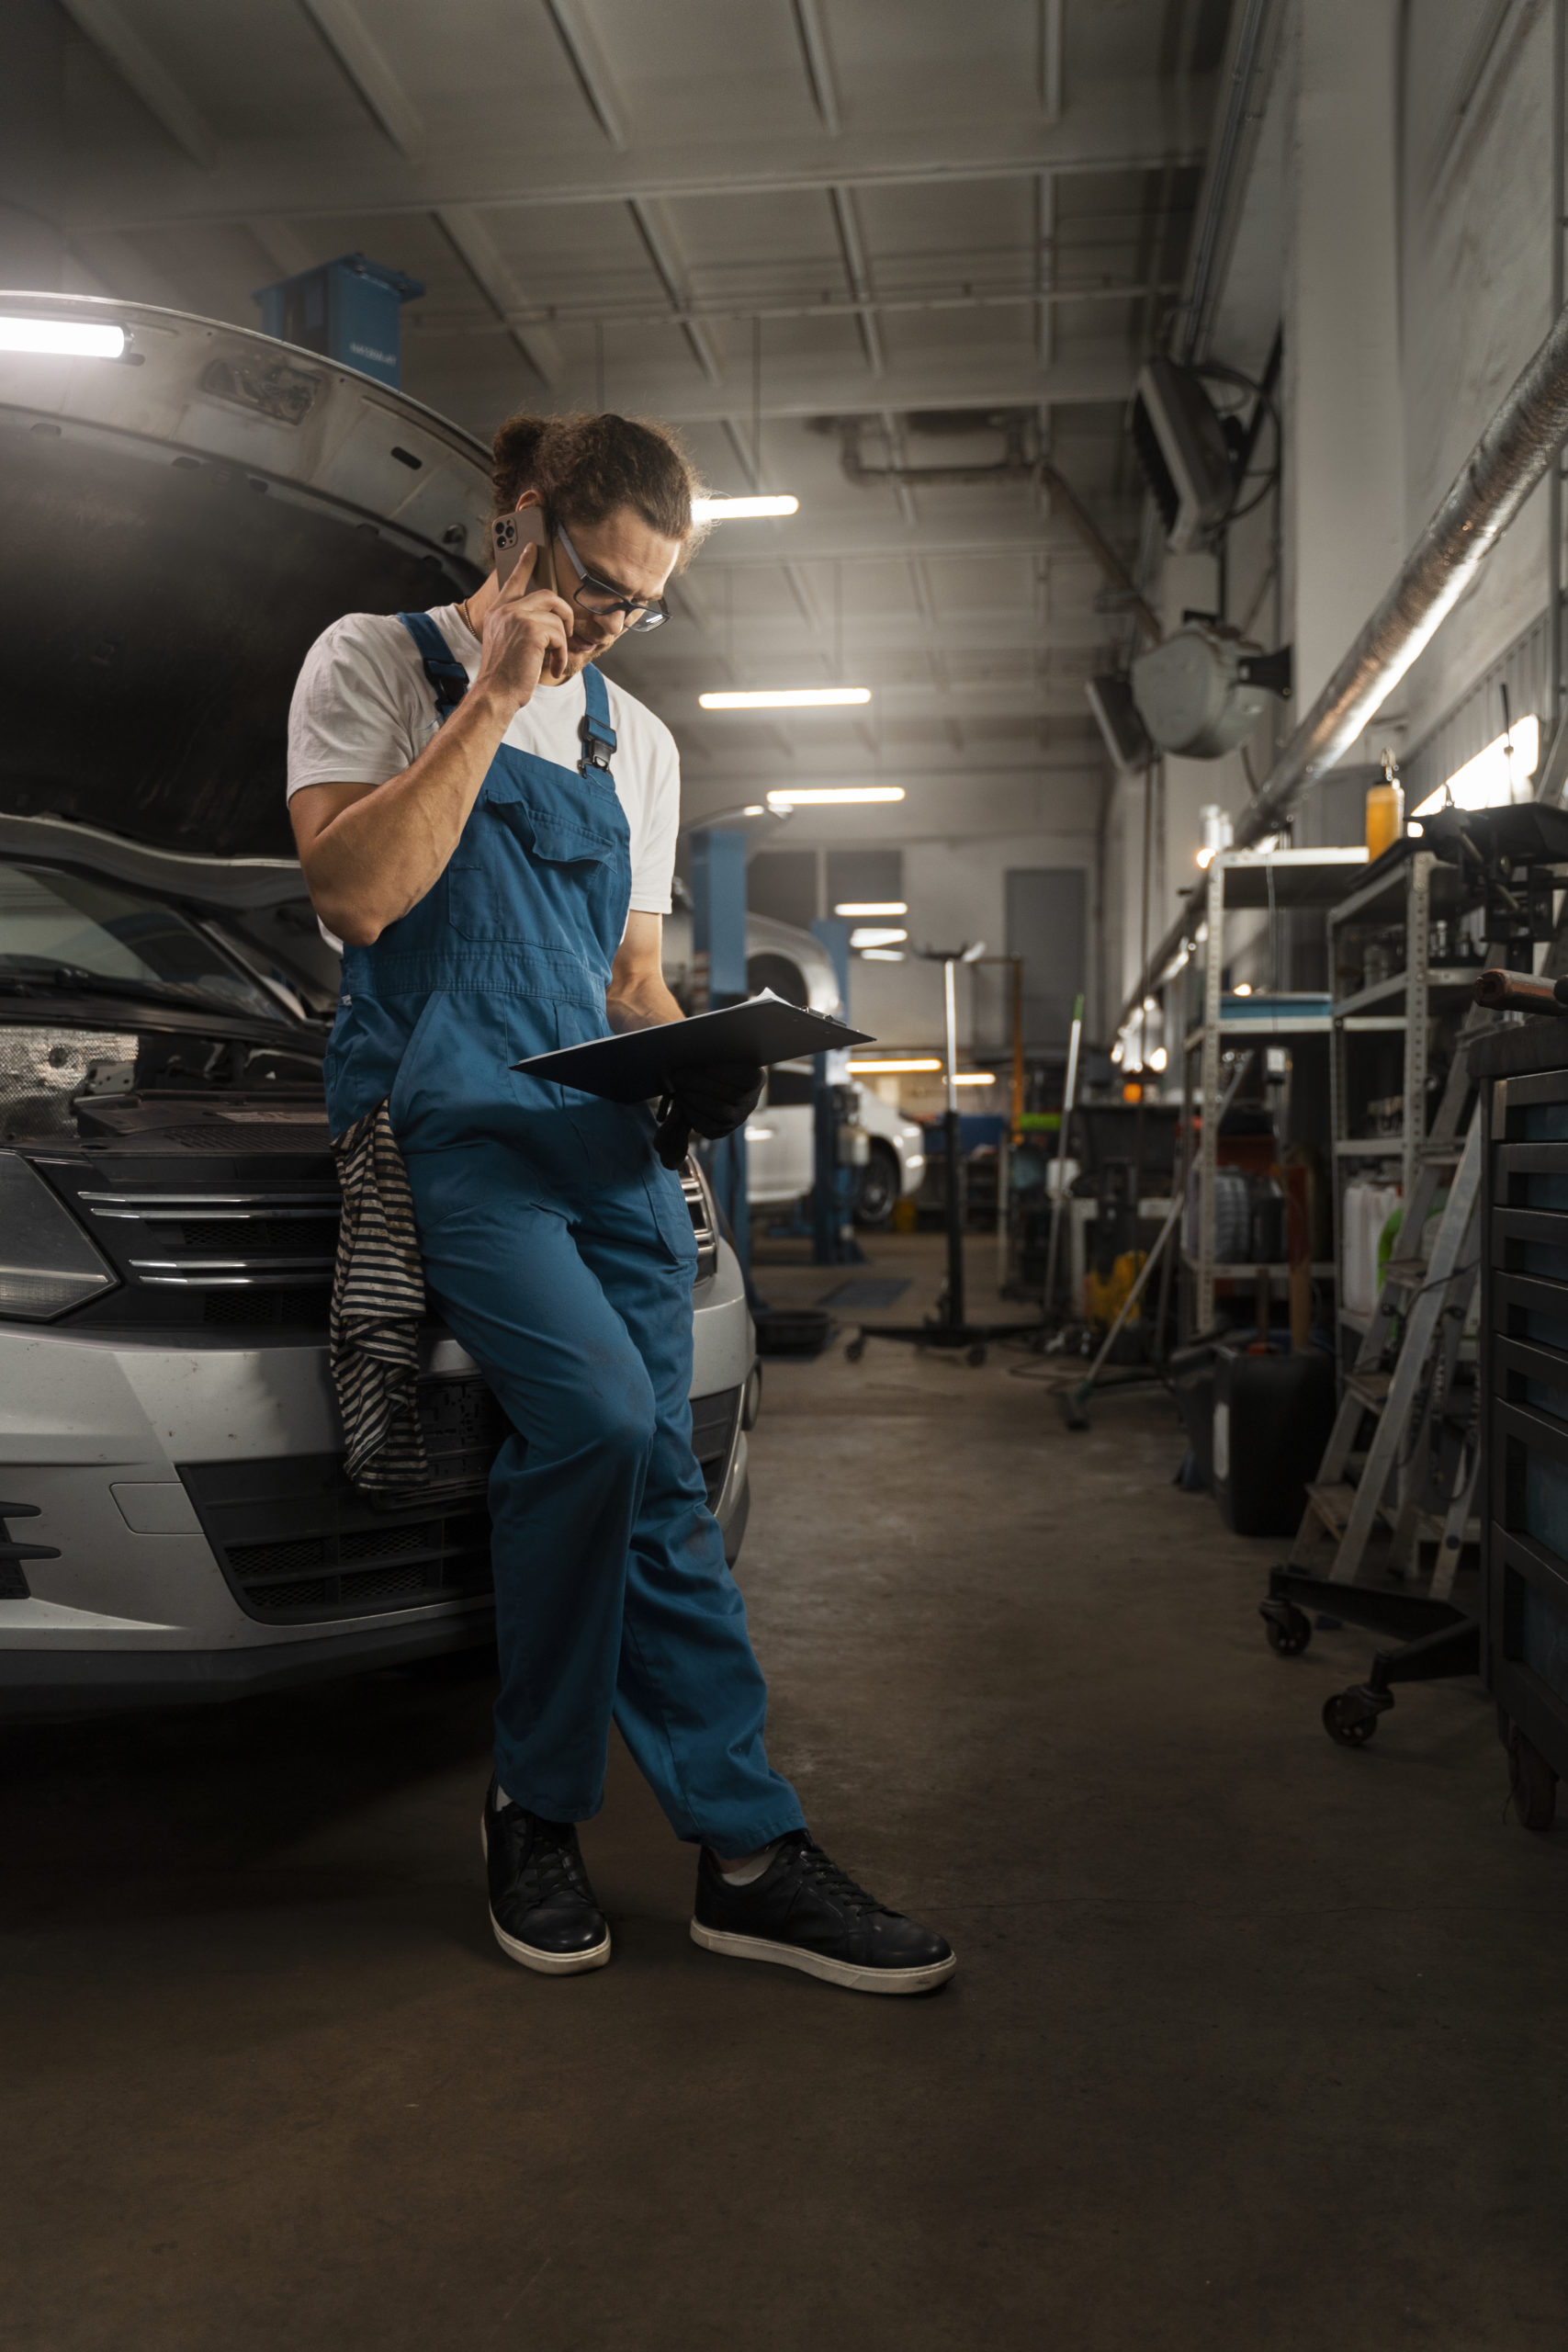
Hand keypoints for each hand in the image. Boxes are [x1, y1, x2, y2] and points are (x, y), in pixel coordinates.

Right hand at [473, 543, 575, 707]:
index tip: (533, 548)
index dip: (525, 563)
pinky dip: (561, 655)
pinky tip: (553, 667)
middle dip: (565, 614)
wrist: (495, 693)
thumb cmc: (504, 675)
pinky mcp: (532, 629)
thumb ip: (520, 627)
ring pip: (557, 618)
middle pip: (548, 596)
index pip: (513, 580)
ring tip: (554, 660)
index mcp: (498, 611)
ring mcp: (518, 617)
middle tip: (568, 633)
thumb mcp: (507, 644)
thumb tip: (549, 622)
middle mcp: (506, 609)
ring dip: (562, 642)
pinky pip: (560, 635)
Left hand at [668, 1060, 763, 1140]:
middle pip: (730, 1094)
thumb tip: (695, 1048)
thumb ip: (714, 1054)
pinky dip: (692, 1113)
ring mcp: (738, 1119)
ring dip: (695, 1099)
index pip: (750, 1077)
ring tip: (678, 1088)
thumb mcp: (719, 1057)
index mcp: (755, 1079)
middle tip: (679, 1075)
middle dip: (701, 1084)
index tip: (709, 1067)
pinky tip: (680, 1101)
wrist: (711, 1090)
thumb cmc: (714, 1066)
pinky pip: (708, 1126)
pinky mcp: (722, 1131)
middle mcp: (751, 1101)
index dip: (730, 1073)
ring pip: (720, 1111)